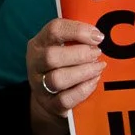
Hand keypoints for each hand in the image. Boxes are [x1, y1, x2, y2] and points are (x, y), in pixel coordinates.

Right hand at [27, 17, 104, 134]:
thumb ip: (76, 39)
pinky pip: (65, 99)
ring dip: (83, 72)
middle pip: (51, 56)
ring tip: (98, 67)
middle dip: (80, 54)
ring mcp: (40, 86)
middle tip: (97, 53)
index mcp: (38, 43)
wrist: (48, 99)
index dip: (78, 30)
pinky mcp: (49, 104)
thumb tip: (99, 35)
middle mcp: (35, 64)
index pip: (54, 30)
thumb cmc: (61, 66)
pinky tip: (94, 81)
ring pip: (58, 79)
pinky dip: (83, 89)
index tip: (97, 36)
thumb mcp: (61, 48)